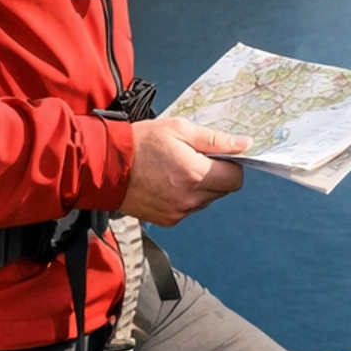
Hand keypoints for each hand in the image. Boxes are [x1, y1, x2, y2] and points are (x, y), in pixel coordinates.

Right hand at [118, 117, 250, 224]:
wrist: (105, 166)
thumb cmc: (141, 142)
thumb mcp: (179, 129)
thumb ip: (215, 140)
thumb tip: (245, 144)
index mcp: (196, 174)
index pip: (236, 179)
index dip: (231, 165)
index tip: (218, 156)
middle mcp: (190, 198)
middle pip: (222, 191)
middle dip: (215, 175)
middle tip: (193, 159)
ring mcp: (178, 212)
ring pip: (206, 200)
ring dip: (200, 187)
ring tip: (176, 170)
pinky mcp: (168, 220)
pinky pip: (189, 209)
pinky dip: (185, 197)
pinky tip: (167, 182)